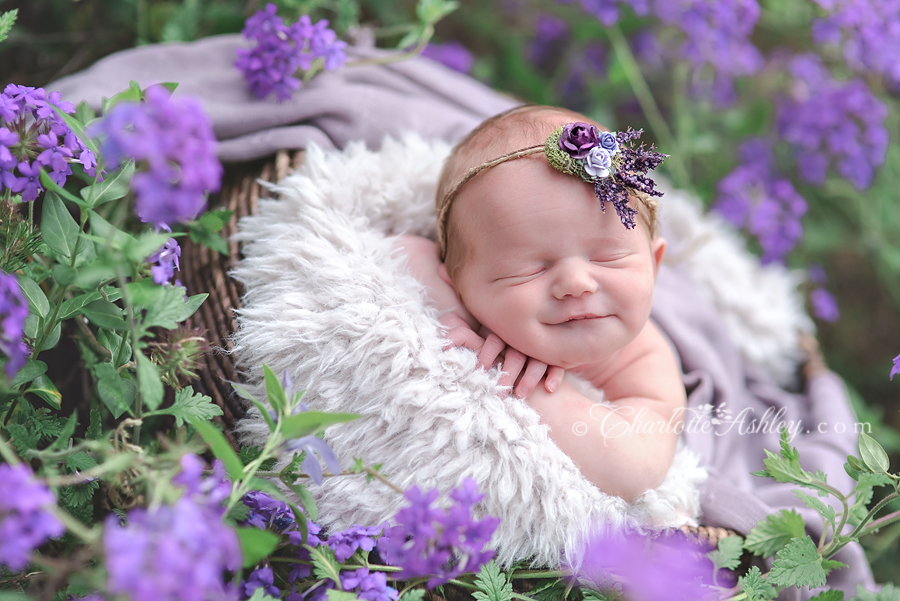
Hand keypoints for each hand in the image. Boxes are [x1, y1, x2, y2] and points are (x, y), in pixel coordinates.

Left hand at [439, 313, 563, 397]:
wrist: (512, 336)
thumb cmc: (483, 342)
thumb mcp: (468, 332)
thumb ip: (458, 331)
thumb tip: (444, 332)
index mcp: (499, 329)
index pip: (495, 338)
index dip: (486, 353)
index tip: (479, 370)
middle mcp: (519, 337)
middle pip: (516, 351)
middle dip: (508, 372)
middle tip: (500, 391)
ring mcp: (537, 346)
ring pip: (538, 358)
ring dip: (531, 376)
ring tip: (521, 394)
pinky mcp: (554, 355)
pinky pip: (558, 363)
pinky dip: (555, 375)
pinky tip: (549, 389)